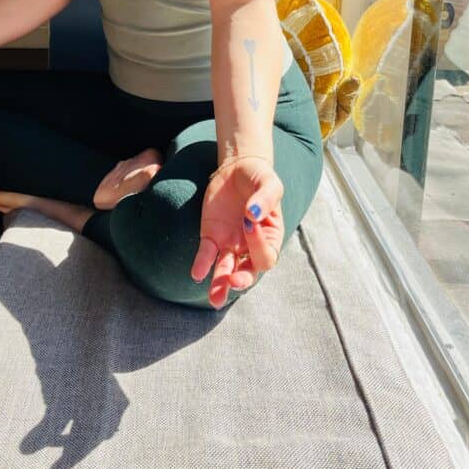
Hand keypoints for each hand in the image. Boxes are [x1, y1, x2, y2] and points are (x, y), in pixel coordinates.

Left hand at [191, 156, 283, 309]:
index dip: (258, 243)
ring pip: (225, 270)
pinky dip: (202, 264)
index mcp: (271, 237)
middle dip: (242, 279)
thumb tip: (253, 213)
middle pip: (248, 271)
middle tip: (234, 281)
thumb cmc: (259, 178)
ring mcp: (230, 243)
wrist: (237, 168)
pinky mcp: (211, 236)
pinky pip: (206, 254)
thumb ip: (266, 197)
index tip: (249, 220)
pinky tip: (197, 273)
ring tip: (214, 299)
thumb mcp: (269, 182)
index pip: (266, 253)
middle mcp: (250, 246)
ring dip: (220, 284)